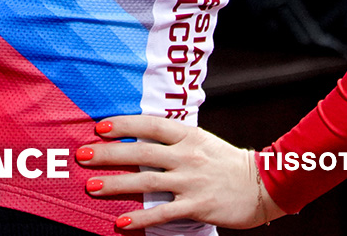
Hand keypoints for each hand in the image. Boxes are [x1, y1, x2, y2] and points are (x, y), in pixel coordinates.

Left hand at [77, 116, 285, 229]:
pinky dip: (140, 217)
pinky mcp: (198, 206)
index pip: (149, 125)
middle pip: (140, 152)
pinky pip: (163, 212)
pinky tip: (121, 222)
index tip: (99, 128)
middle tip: (83, 155)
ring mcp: (191, 181)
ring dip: (116, 184)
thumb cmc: (227, 162)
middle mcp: (186, 156)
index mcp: (188, 135)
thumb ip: (175, 139)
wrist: (263, 184)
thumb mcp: (202, 141)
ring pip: (146, 181)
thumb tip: (141, 137)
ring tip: (92, 186)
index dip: (123, 125)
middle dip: (108, 153)